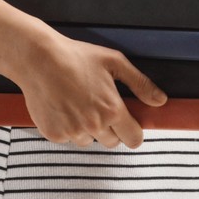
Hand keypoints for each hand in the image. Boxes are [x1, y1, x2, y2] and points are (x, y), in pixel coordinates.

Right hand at [16, 35, 168, 149]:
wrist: (39, 60)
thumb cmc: (77, 57)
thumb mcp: (116, 63)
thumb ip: (140, 84)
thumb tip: (160, 101)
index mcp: (112, 110)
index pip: (133, 138)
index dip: (134, 133)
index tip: (130, 125)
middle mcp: (93, 126)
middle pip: (112, 142)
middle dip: (111, 129)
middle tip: (100, 108)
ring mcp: (72, 132)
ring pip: (89, 141)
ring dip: (89, 130)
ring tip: (79, 104)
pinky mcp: (53, 134)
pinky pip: (68, 138)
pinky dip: (68, 128)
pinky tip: (64, 107)